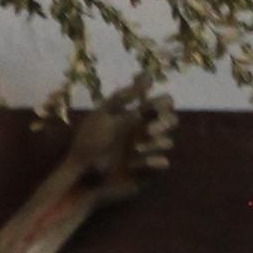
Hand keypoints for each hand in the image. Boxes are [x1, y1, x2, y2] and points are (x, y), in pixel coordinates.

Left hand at [61, 78, 175, 201]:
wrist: (81, 178)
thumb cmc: (89, 145)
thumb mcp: (104, 115)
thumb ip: (127, 97)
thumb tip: (149, 74)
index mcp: (136, 117)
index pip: (163, 103)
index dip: (163, 103)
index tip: (151, 106)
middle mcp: (145, 132)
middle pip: (171, 121)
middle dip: (163, 123)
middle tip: (148, 130)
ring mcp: (148, 152)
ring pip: (168, 142)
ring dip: (155, 143)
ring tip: (135, 149)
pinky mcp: (149, 172)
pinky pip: (163, 164)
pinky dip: (153, 162)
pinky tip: (134, 164)